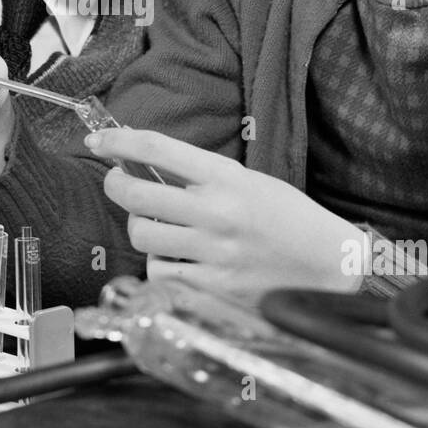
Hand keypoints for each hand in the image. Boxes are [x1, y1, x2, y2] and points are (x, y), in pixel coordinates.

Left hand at [83, 128, 364, 301]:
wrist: (331, 266)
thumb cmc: (289, 218)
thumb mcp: (249, 181)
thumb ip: (201, 175)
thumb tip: (146, 164)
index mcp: (227, 177)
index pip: (157, 150)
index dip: (118, 141)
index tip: (97, 139)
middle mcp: (216, 212)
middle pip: (135, 195)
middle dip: (115, 185)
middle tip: (118, 183)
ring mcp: (212, 252)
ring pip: (142, 235)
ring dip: (141, 227)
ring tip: (156, 225)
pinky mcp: (212, 287)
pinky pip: (160, 272)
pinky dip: (160, 264)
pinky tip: (176, 258)